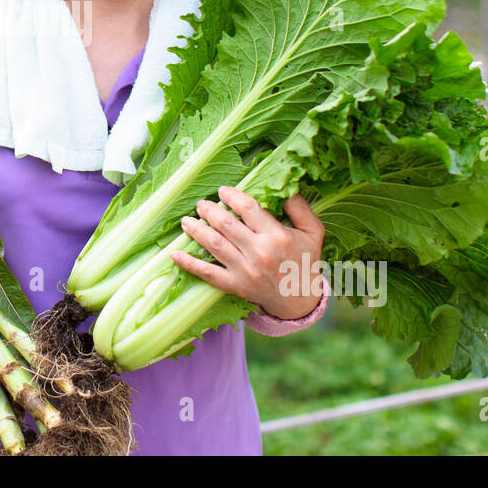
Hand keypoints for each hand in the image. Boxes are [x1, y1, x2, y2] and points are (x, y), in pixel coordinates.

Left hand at [170, 187, 325, 319]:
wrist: (300, 300)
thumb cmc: (305, 260)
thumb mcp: (313, 232)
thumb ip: (300, 208)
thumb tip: (286, 187)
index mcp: (277, 236)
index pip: (248, 208)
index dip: (232, 196)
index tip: (223, 191)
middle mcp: (259, 253)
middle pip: (226, 225)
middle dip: (209, 210)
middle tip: (201, 204)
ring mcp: (245, 271)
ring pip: (214, 245)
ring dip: (196, 230)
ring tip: (186, 221)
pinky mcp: (235, 285)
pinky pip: (207, 273)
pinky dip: (189, 263)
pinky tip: (174, 254)